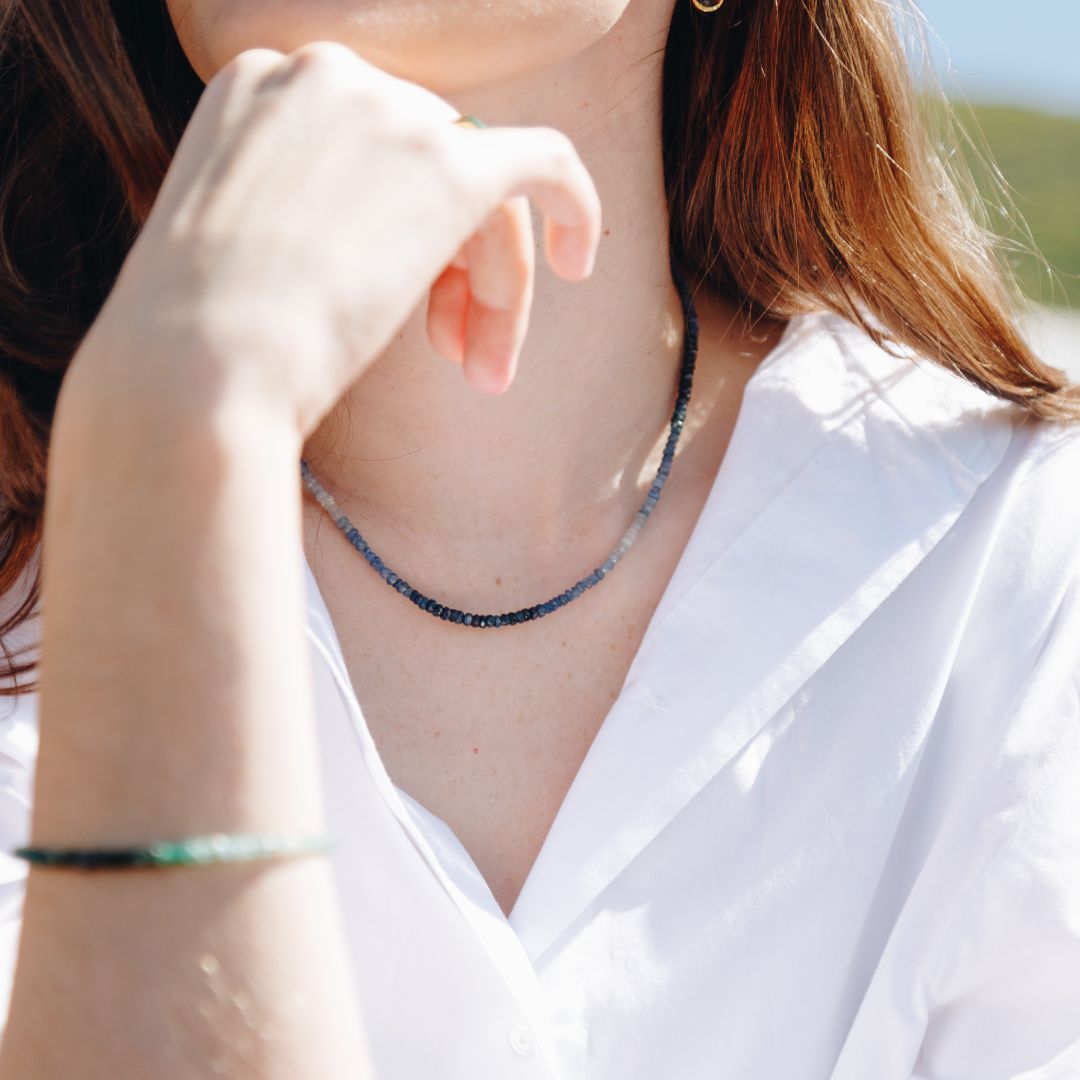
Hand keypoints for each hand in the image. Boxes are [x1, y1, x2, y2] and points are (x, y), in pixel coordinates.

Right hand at [76, 41, 601, 438]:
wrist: (200, 363)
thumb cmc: (195, 339)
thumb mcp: (228, 244)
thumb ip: (292, 214)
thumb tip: (349, 249)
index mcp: (261, 85)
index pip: (373, 149)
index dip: (403, 235)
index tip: (406, 312)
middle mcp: (326, 75)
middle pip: (434, 164)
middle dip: (457, 268)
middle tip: (460, 358)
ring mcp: (388, 113)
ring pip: (483, 189)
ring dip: (494, 287)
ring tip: (484, 374)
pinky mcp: (450, 164)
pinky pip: (545, 161)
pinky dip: (573, 206)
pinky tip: (581, 261)